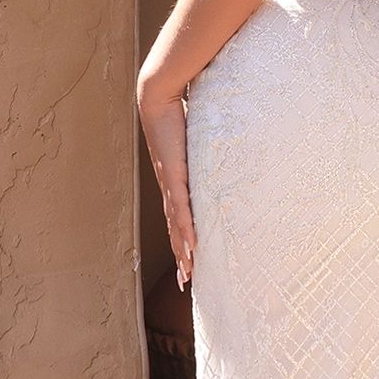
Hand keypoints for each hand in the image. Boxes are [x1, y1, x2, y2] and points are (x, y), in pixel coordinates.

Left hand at [137, 72, 195, 289]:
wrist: (157, 97)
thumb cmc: (176, 112)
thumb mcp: (196, 137)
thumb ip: (206, 147)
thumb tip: (221, 146)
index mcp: (175, 182)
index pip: (179, 217)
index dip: (183, 240)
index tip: (188, 261)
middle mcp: (169, 188)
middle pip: (175, 230)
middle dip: (181, 257)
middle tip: (186, 281)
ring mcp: (170, 184)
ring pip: (176, 226)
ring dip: (183, 251)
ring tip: (188, 273)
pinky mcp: (174, 175)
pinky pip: (181, 209)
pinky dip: (185, 230)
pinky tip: (191, 248)